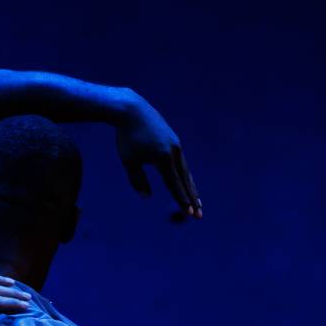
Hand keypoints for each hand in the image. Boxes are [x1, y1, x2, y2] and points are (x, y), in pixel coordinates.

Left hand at [115, 94, 202, 219]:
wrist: (131, 110)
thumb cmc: (126, 137)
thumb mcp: (129, 162)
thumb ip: (138, 180)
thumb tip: (147, 196)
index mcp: (163, 159)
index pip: (174, 185)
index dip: (182, 200)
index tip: (189, 213)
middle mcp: (174, 152)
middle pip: (185, 180)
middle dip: (192, 198)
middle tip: (199, 215)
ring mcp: (176, 145)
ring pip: (185, 171)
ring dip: (191, 187)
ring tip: (197, 201)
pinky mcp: (173, 140)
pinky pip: (181, 161)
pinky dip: (184, 174)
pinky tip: (185, 182)